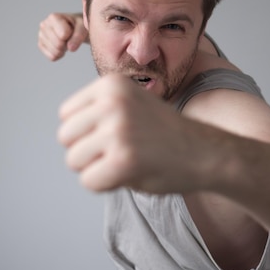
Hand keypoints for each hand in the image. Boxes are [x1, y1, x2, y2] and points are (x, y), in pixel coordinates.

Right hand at [38, 12, 87, 60]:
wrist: (74, 27)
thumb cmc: (78, 25)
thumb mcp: (83, 27)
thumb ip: (79, 36)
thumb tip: (71, 48)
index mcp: (53, 17)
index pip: (64, 35)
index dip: (72, 36)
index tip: (73, 30)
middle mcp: (44, 25)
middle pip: (58, 45)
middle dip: (68, 44)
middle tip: (70, 37)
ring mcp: (41, 36)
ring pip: (55, 52)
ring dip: (64, 49)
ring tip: (65, 40)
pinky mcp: (41, 45)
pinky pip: (52, 57)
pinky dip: (59, 54)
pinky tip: (61, 46)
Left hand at [57, 74, 209, 192]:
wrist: (204, 152)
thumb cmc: (164, 133)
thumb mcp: (130, 103)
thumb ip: (98, 109)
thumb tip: (65, 132)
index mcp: (111, 84)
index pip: (66, 114)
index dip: (86, 130)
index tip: (114, 133)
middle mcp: (112, 102)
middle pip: (65, 137)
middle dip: (87, 150)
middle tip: (119, 151)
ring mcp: (117, 131)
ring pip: (74, 160)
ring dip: (96, 168)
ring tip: (127, 160)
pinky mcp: (122, 160)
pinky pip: (89, 181)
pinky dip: (106, 185)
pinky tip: (130, 174)